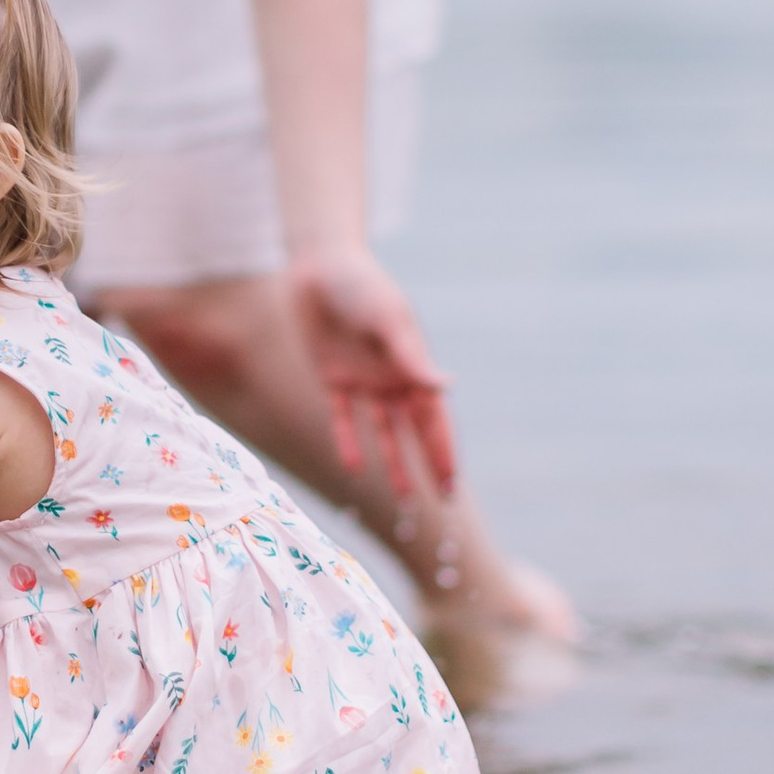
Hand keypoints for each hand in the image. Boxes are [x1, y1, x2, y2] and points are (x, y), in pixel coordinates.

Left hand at [289, 244, 458, 502]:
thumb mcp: (390, 320)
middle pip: (414, 434)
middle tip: (441, 507)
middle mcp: (393, 379)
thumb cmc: (363, 286)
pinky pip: (342, 420)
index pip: (434, 421)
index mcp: (414, 367)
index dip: (444, 454)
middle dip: (428, 468)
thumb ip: (412, 358)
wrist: (320, 265)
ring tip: (403, 501)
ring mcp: (364, 381)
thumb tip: (447, 387)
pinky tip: (353, 470)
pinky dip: (348, 443)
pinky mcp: (332, 378)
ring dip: (393, 465)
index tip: (453, 487)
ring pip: (382, 434)